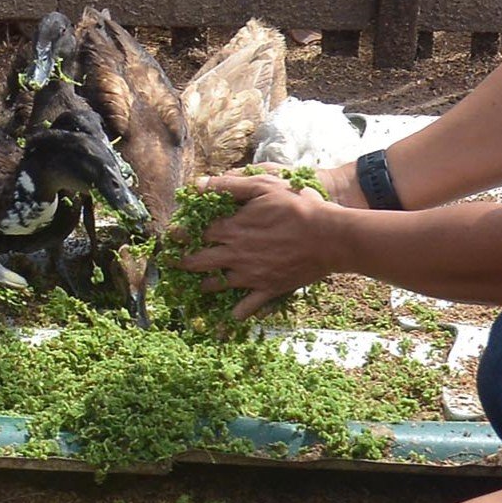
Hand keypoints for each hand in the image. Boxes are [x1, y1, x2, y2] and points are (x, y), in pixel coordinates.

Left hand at [180, 174, 342, 318]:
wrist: (329, 237)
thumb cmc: (297, 206)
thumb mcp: (262, 185)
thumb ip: (228, 185)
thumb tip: (197, 185)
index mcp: (232, 229)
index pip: (197, 232)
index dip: (182, 233)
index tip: (172, 235)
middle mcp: (236, 255)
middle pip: (200, 262)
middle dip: (183, 263)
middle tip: (173, 264)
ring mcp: (251, 275)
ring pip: (218, 285)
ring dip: (203, 286)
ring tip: (194, 287)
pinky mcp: (269, 289)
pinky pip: (248, 306)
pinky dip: (237, 312)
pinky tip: (230, 316)